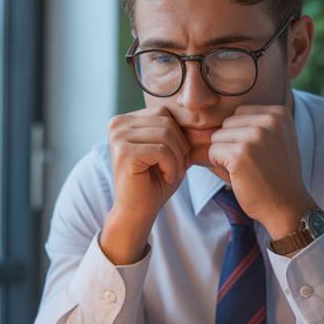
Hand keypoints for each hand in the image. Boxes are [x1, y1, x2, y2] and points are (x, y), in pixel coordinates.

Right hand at [101, 107, 189, 263]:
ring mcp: (118, 137)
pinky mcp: (124, 152)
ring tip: (171, 174)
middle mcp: (117, 124)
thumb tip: (206, 113)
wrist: (137, 212)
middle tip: (176, 168)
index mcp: (125, 120)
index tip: (177, 158)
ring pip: (165, 134)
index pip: (163, 112)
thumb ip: (180, 130)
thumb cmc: (155, 181)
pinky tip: (166, 177)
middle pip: (165, 121)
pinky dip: (171, 166)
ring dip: (177, 158)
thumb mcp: (170, 150)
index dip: (179, 135)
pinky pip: (161, 150)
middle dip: (179, 147)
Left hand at [208, 105, 316, 238]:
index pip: (239, 113)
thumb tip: (206, 120)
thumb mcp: (274, 140)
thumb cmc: (275, 175)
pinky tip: (237, 175)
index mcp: (279, 114)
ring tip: (245, 169)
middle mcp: (269, 120)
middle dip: (231, 143)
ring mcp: (255, 136)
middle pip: (227, 123)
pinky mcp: (240, 154)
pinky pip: (212, 151)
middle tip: (251, 163)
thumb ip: (251, 125)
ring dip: (224, 154)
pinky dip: (218, 165)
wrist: (287, 206)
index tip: (258, 153)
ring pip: (217, 136)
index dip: (240, 135)